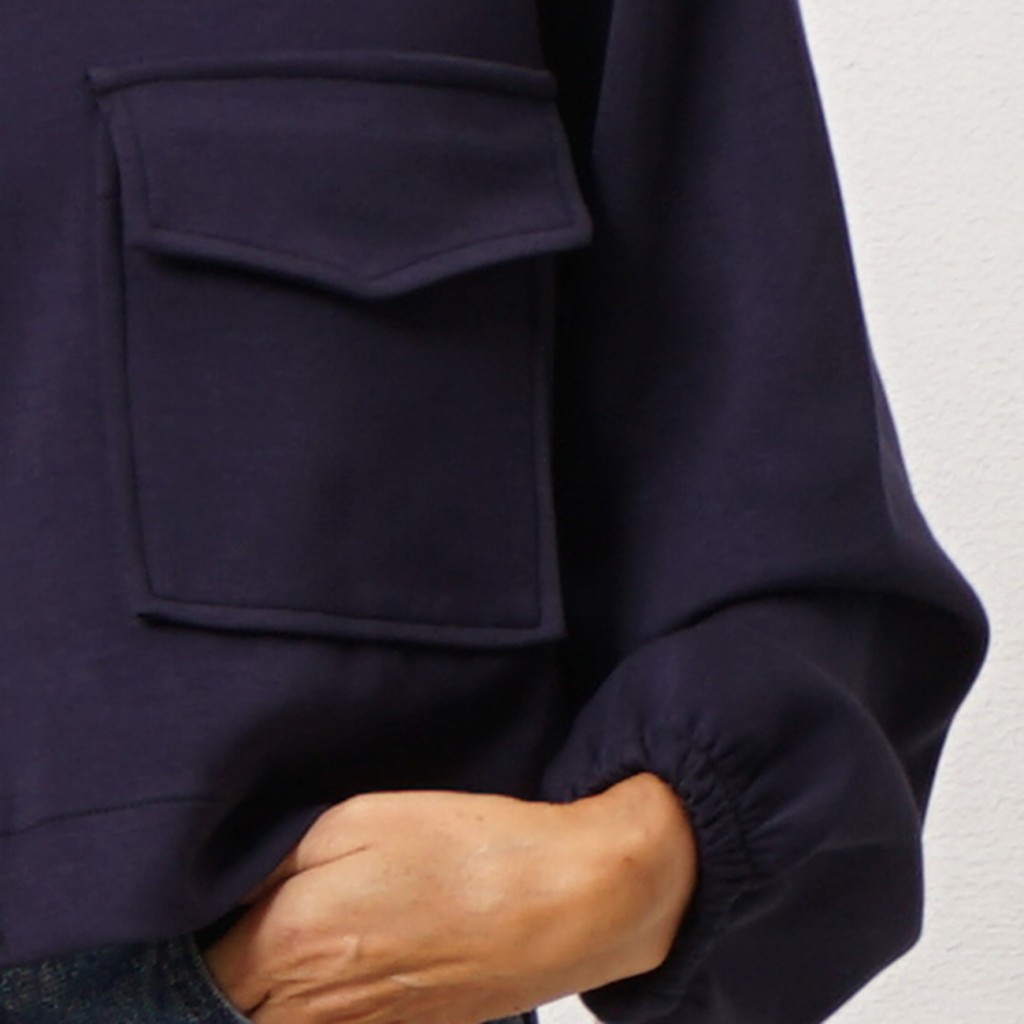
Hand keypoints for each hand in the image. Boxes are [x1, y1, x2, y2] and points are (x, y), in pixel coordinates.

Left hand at [200, 775, 697, 1023]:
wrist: (564, 903)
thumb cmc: (464, 850)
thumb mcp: (356, 820)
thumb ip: (272, 864)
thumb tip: (224, 894)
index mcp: (288, 949)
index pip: (194, 970)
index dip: (191, 934)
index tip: (202, 903)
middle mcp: (313, 1013)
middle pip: (230, 1009)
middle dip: (225, 967)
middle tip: (249, 913)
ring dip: (269, 990)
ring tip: (305, 931)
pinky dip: (318, 1006)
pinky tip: (348, 958)